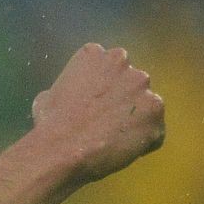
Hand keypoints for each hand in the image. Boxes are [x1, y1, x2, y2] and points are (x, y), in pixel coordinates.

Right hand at [31, 44, 165, 183]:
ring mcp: (142, 85)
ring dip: (136, 118)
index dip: (102, 86)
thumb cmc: (50, 122)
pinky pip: (155, 129)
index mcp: (94, 54)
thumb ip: (69, 89)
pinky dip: (144, 140)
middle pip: (131, 81)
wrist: (63, 147)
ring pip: (146, 104)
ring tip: (115, 138)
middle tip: (107, 119)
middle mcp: (122, 62)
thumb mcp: (48, 96)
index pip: (108, 65)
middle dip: (124, 98)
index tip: (94, 102)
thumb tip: (70, 99)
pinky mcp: (155, 112)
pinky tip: (123, 149)